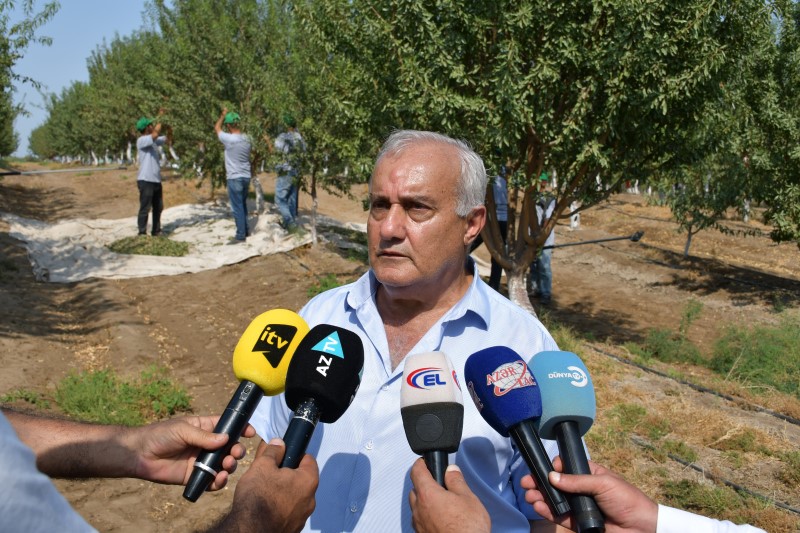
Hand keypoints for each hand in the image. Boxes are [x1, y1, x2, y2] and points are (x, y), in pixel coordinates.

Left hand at [128, 415, 254, 490]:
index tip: (250, 433)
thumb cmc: (160, 435)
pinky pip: (211, 481)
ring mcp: (201, 461)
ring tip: (227, 466)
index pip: (227, 427)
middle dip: (237, 451)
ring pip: (223, 465)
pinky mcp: (194, 476)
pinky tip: (218, 480)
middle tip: (235, 453)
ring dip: (230, 466)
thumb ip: (204, 436)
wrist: (139, 454)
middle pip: (229, 448)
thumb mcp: (183, 430)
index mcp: (205, 428)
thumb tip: (226, 439)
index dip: (240, 429)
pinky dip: (218, 482)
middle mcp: (206, 445)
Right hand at [212, 438, 317, 532]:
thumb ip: (273, 451)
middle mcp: (310, 500)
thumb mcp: (262, 465)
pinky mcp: (292, 529)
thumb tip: (278, 443)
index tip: (282, 454)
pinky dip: (278, 506)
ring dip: (282, 491)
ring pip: (293, 496)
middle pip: (300, 479)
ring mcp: (301, 517)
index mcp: (308, 481)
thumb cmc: (258, 497)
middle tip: (268, 471)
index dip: (294, 453)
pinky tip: (264, 505)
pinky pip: (287, 511)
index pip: (308, 459)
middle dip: (285, 473)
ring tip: (263, 489)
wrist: (250, 531)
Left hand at [409, 459, 490, 532]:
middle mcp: (419, 509)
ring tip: (441, 503)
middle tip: (438, 484)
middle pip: (415, 490)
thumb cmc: (467, 527)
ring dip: (424, 502)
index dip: (421, 463)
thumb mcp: (467, 498)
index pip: (416, 472)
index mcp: (428, 494)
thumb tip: (450, 470)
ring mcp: (419, 525)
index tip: (424, 461)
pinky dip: (427, 516)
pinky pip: (420, 521)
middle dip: (423, 484)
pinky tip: (440, 519)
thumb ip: (456, 481)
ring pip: (416, 507)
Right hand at [521, 457, 658, 532]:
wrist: (641, 529)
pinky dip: (547, 511)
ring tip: (529, 495)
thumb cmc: (626, 500)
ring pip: (554, 500)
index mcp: (589, 475)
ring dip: (540, 496)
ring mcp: (578, 506)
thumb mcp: (603, 484)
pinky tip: (538, 506)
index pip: (566, 467)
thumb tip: (552, 476)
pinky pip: (559, 516)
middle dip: (540, 482)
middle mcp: (581, 489)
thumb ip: (576, 481)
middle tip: (526, 482)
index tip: (543, 468)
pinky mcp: (577, 523)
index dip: (553, 467)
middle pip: (556, 484)